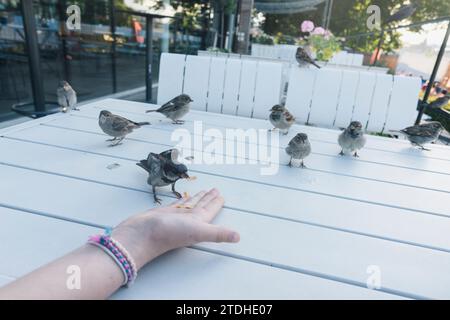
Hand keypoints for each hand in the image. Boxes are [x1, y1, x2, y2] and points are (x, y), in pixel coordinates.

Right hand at [111, 189, 239, 268]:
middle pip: (201, 206)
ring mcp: (175, 217)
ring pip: (189, 205)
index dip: (217, 203)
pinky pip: (175, 204)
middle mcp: (188, 220)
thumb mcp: (198, 231)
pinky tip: (181, 198)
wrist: (141, 236)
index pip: (210, 210)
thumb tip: (238, 237)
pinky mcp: (163, 214)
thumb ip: (218, 234)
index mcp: (198, 223)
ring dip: (196, 198)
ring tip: (202, 192)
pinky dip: (180, 200)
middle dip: (208, 198)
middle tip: (215, 190)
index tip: (222, 196)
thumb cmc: (168, 234)